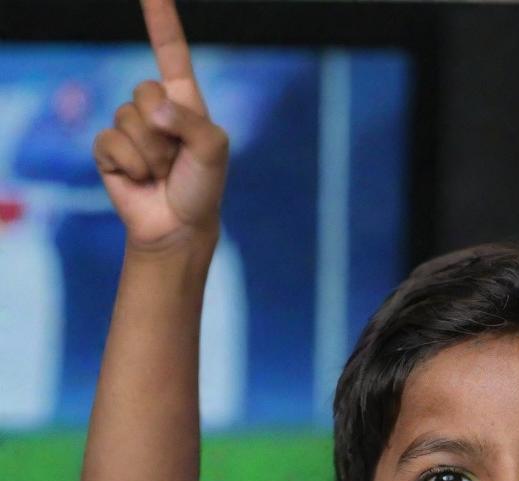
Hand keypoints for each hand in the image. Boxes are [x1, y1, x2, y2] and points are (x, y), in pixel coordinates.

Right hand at [92, 0, 228, 251]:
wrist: (180, 227)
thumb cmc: (202, 188)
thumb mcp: (213, 150)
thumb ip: (191, 122)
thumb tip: (153, 111)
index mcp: (184, 101)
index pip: (171, 52)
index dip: (160, 19)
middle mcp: (155, 109)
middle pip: (144, 91)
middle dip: (164, 129)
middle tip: (176, 159)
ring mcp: (129, 128)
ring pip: (129, 120)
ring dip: (151, 153)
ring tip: (161, 173)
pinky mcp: (109, 150)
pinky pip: (111, 141)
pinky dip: (130, 164)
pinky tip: (140, 179)